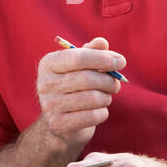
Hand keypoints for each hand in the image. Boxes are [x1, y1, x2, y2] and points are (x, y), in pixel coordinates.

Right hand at [35, 36, 125, 151]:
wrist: (61, 122)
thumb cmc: (74, 87)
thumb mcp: (81, 67)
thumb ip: (91, 52)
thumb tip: (102, 42)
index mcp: (49, 64)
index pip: (78, 57)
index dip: (102, 58)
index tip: (121, 62)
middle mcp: (45, 83)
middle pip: (87, 78)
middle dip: (108, 81)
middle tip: (116, 84)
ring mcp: (50, 105)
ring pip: (93, 98)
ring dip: (106, 98)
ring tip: (105, 97)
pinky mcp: (58, 124)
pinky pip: (93, 116)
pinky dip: (102, 113)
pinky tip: (98, 111)